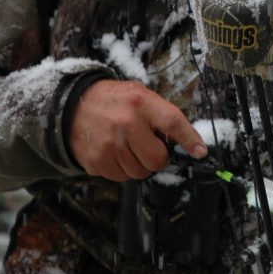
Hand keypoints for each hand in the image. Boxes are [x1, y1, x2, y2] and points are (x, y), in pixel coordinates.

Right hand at [69, 79, 207, 180]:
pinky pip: (121, 178)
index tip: (199, 152)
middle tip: (148, 146)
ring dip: (138, 164)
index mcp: (140, 103)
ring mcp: (110, 145)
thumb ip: (161, 115)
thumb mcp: (139, 95)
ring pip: (139, 173)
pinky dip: (121, 169)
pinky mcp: (97, 161)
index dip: (190, 139)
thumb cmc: (113, 101)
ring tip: (128, 146)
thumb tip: (187, 143)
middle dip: (157, 157)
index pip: (173, 122)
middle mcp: (125, 124)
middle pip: (157, 160)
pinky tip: (115, 152)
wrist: (73, 106)